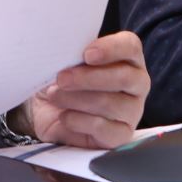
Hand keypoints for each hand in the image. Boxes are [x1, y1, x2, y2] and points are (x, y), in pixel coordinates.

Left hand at [17, 31, 149, 148]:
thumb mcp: (63, 62)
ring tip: (54, 95)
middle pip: (126, 77)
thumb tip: (67, 51)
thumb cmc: (61, 79)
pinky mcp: (120, 135)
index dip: (111, 48)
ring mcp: (132, 111)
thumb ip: (72, 53)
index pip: (130, 46)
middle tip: (61, 79)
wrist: (46, 111)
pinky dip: (77, 120)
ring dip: (75, 99)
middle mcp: (135, 84)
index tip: (87, 54)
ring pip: (111, 103)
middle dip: (88, 77)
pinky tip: (64, 116)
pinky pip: (104, 128)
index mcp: (126, 58)